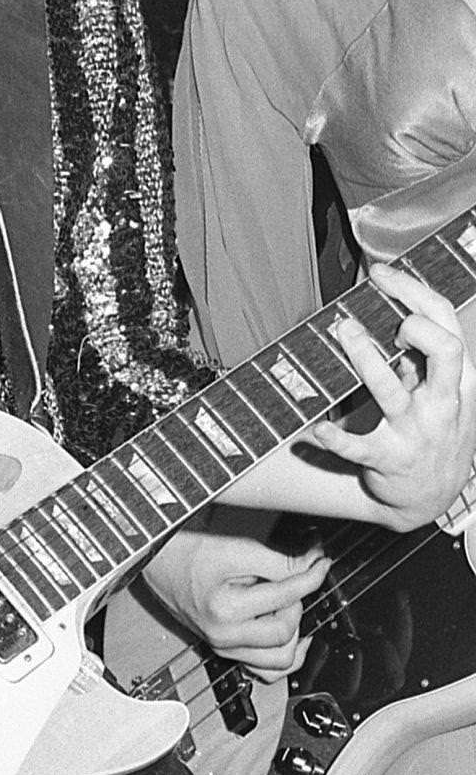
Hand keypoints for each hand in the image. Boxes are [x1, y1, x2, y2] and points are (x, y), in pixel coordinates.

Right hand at [143, 523, 327, 681]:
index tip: (320, 564)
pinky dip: (283, 658)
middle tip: (293, 580)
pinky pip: (264, 671)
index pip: (286, 596)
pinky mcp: (224, 650)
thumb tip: (312, 565)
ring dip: (293, 633)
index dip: (311, 575)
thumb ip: (278, 561)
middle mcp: (223, 636)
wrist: (156, 562)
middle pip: (285, 631)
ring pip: (280, 662)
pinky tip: (291, 638)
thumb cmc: (184, 552)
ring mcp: (223, 647)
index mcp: (225, 610)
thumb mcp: (234, 548)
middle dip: (297, 603)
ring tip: (287, 607)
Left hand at [301, 261, 475, 529]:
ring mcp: (416, 433)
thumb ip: (423, 356)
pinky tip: (314, 428)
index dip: (415, 291)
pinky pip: (356, 447)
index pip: (448, 323)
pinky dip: (333, 437)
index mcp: (459, 381)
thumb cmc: (433, 431)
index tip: (382, 274)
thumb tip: (389, 304)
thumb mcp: (442, 394)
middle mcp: (443, 404)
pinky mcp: (387, 460)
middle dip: (411, 322)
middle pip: (443, 349)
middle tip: (375, 309)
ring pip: (391, 390)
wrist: (430, 500)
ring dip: (363, 358)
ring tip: (341, 332)